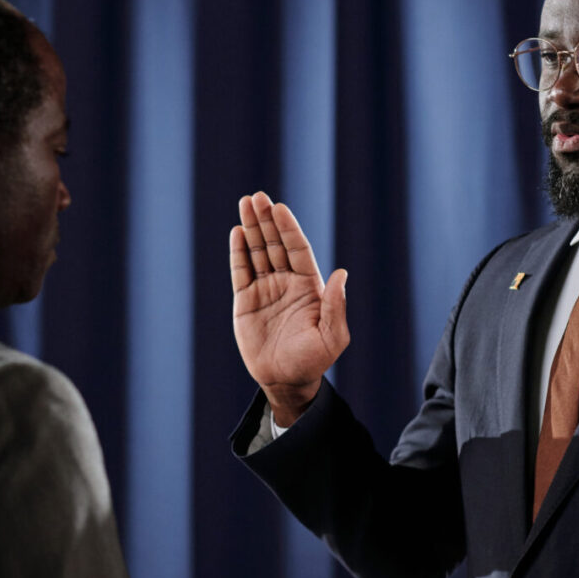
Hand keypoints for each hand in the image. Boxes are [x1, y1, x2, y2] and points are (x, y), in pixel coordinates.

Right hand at [230, 191, 348, 425]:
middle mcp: (286, 282)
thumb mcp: (332, 337)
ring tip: (245, 203)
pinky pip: (241, 271)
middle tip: (258, 197)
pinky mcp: (245, 301)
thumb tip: (341, 275)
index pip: (297, 249)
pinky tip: (237, 233)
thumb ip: (335, 306)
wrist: (286, 381)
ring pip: (257, 252)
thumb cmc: (313, 360)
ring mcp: (265, 289)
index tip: (280, 209)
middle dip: (266, 220)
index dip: (289, 229)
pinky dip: (238, 252)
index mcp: (309, 286)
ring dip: (251, 228)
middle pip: (276, 244)